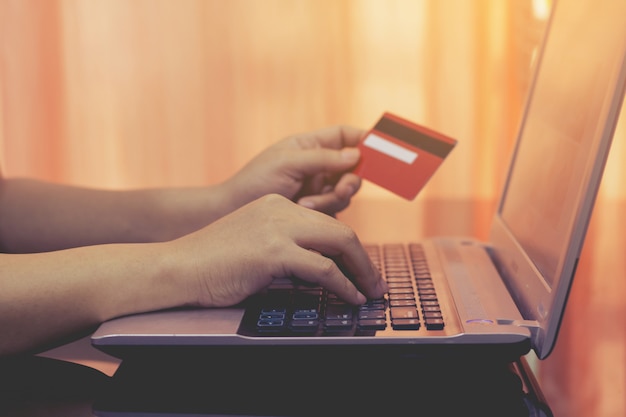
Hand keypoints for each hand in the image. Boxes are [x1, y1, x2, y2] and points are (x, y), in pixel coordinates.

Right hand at [169, 194, 386, 306]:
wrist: (178, 267)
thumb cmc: (213, 264)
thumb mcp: (256, 246)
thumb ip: (288, 250)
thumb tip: (322, 270)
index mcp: (277, 205)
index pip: (326, 224)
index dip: (350, 249)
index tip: (361, 269)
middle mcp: (281, 210)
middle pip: (339, 230)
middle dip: (364, 260)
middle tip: (376, 283)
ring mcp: (277, 228)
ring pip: (339, 243)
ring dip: (361, 272)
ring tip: (370, 292)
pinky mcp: (273, 251)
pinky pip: (321, 268)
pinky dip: (343, 285)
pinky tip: (350, 297)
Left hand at [222, 125, 364, 215]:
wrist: (232, 213)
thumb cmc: (254, 181)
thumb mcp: (287, 163)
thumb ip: (323, 158)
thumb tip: (356, 154)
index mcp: (310, 145)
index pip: (346, 136)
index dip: (365, 139)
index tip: (383, 148)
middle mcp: (318, 166)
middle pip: (354, 168)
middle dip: (350, 180)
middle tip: (342, 189)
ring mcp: (318, 189)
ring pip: (346, 193)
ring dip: (331, 199)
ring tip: (306, 204)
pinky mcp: (315, 211)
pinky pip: (335, 211)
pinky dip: (323, 211)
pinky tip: (304, 210)